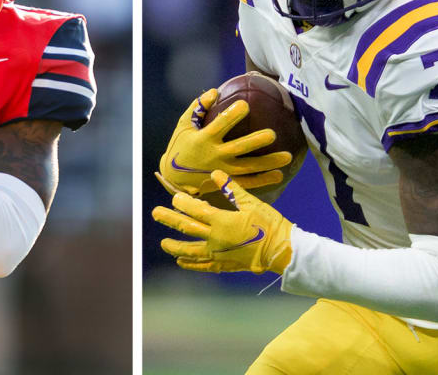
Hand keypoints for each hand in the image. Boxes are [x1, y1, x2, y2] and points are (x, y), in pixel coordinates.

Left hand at [152, 170, 294, 274]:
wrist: (282, 250)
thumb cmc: (269, 224)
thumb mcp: (251, 202)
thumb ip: (231, 188)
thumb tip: (215, 173)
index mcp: (221, 220)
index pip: (195, 209)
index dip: (183, 202)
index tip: (173, 197)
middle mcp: (216, 238)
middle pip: (187, 227)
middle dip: (169, 219)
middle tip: (155, 213)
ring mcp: (219, 253)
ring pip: (191, 250)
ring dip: (175, 246)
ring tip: (164, 243)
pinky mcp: (225, 264)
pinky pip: (204, 265)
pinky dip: (191, 264)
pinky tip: (181, 262)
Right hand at [156, 89, 291, 195]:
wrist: (173, 178)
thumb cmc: (180, 145)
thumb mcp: (183, 125)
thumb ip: (197, 107)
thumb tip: (214, 91)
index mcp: (203, 139)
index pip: (220, 125)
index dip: (231, 115)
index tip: (245, 104)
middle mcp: (214, 155)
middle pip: (238, 148)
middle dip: (255, 141)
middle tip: (273, 134)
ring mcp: (222, 170)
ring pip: (249, 168)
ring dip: (268, 163)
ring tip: (288, 156)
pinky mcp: (225, 182)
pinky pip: (247, 182)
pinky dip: (263, 180)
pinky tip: (279, 174)